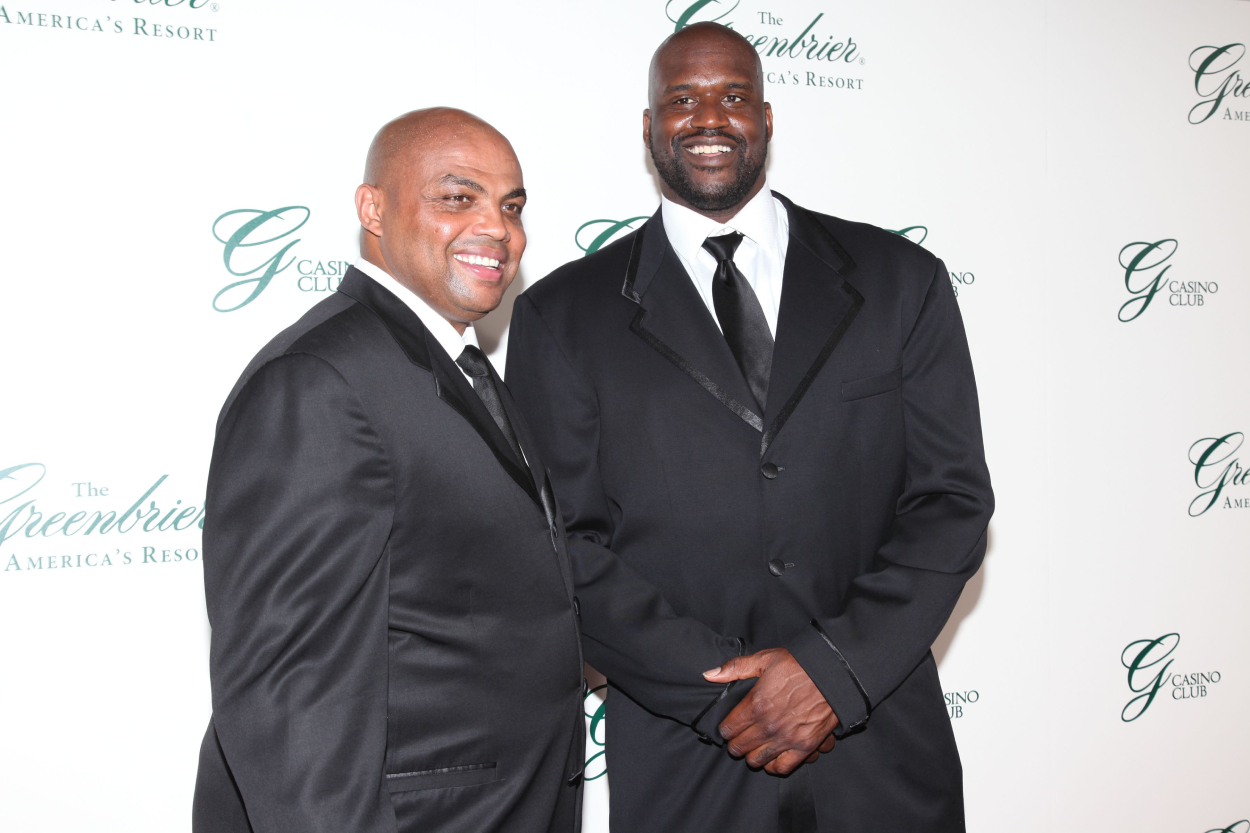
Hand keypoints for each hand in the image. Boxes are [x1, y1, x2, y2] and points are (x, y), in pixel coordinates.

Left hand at [703, 648, 837, 774]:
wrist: (833, 674)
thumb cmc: (799, 665)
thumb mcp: (765, 659)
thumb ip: (735, 668)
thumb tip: (709, 675)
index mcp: (756, 704)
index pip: (728, 729)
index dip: (725, 729)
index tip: (729, 726)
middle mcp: (769, 725)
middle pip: (739, 747)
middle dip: (735, 743)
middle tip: (740, 737)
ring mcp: (787, 738)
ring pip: (756, 760)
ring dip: (752, 755)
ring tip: (754, 747)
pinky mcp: (804, 747)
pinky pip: (782, 768)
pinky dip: (773, 766)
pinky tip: (771, 757)